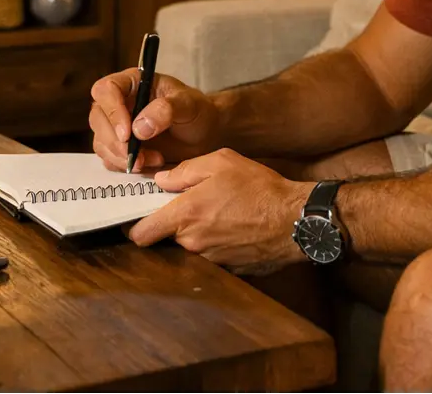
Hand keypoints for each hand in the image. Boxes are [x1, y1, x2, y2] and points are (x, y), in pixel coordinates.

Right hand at [89, 68, 220, 171]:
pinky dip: (126, 165)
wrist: (204, 134)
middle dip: (115, 142)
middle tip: (138, 156)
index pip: (106, 89)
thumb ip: (166, 110)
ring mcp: (117, 126)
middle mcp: (119, 102)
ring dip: (122, 157)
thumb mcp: (188, 105)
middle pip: (98, 119)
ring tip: (153, 160)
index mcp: (132, 83)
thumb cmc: (196, 111)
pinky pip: (110, 158)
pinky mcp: (120, 147)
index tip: (127, 133)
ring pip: (101, 142)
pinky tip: (150, 163)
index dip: (112, 111)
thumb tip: (139, 128)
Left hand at [129, 150, 311, 273]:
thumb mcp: (221, 162)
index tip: (139, 216)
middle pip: (168, 236)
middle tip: (194, 204)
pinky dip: (218, 243)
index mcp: (186, 214)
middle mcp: (193, 241)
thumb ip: (185, 171)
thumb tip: (162, 180)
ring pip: (191, 245)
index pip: (141, 234)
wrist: (296, 220)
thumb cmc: (260, 188)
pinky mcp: (229, 269)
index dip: (134, 226)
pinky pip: (213, 255)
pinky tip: (235, 227)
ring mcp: (211, 259)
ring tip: (222, 213)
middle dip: (175, 222)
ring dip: (199, 232)